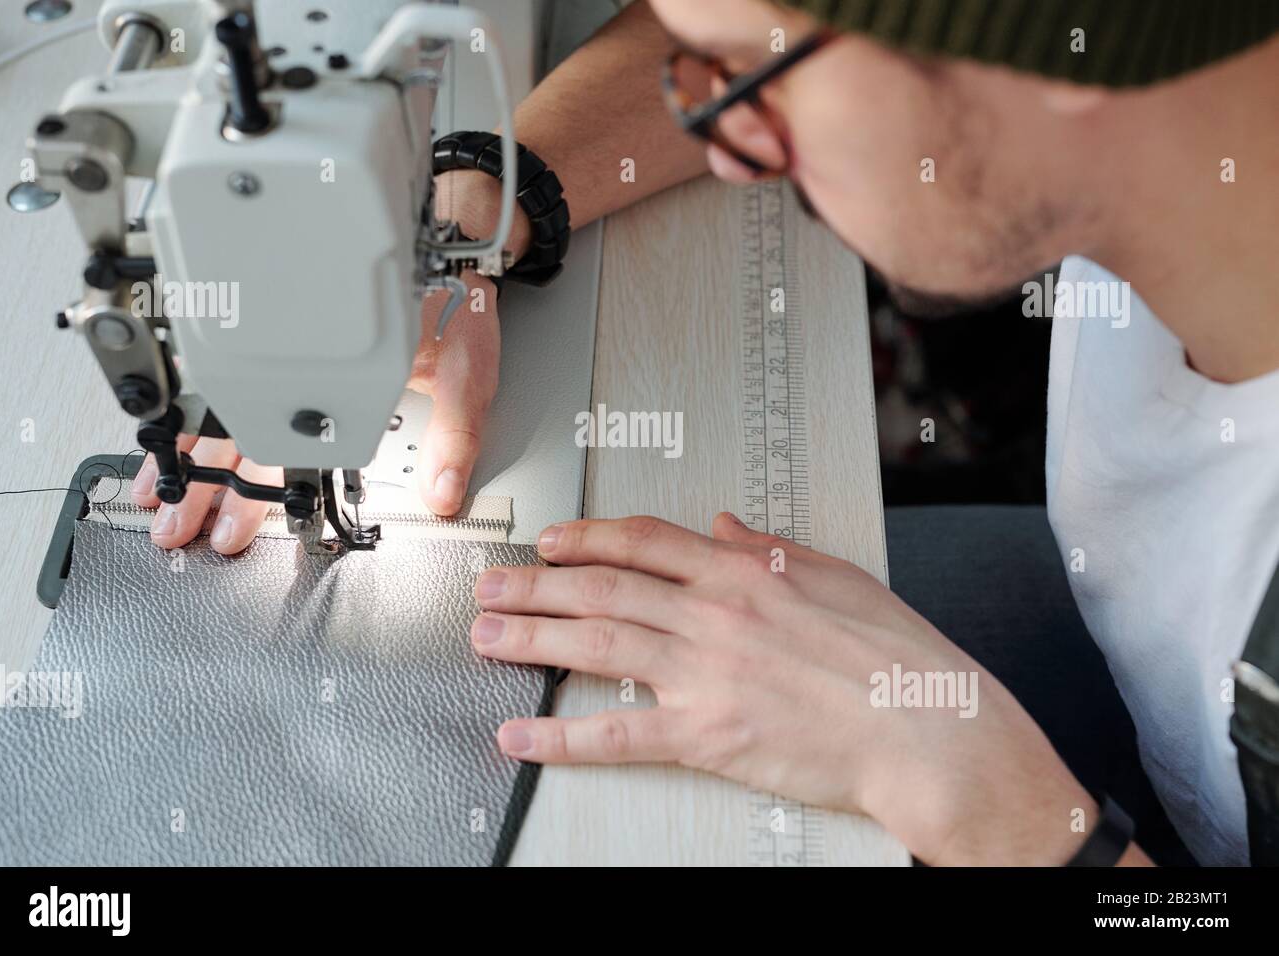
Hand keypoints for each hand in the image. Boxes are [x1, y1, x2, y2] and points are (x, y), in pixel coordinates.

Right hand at [130, 270, 499, 550]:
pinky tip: (170, 438)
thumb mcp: (465, 361)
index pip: (282, 445)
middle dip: (202, 486)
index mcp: (338, 378)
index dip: (250, 492)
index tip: (225, 526)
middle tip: (177, 524)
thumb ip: (455, 428)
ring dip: (187, 455)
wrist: (442, 227)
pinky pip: (217, 374)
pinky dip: (190, 408)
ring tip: (162, 496)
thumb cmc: (449, 291)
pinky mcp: (273, 332)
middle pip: (236, 432)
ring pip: (218, 405)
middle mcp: (297, 361)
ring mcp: (279, 344)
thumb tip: (443, 490)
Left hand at [470, 512, 1105, 864]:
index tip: (550, 542)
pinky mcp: (707, 735)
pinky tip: (524, 734)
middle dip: (535, 586)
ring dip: (532, 639)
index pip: (642, 542)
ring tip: (487, 638)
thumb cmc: (894, 656)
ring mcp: (706, 673)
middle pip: (601, 588)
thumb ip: (769, 549)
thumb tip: (726, 525)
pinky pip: (618, 734)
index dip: (585, 537)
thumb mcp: (835, 576)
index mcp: (744, 572)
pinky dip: (563, 736)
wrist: (927, 727)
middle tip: (491, 587)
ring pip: (596, 646)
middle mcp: (714, 614)